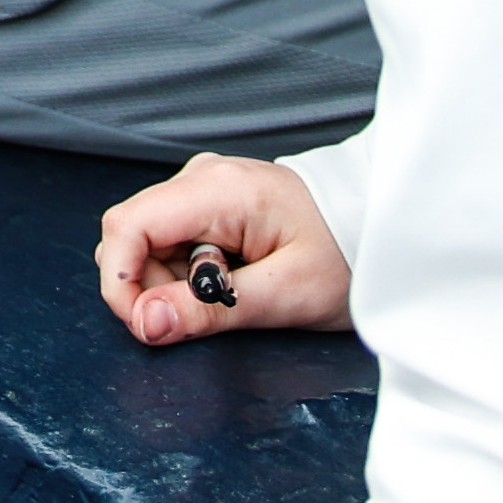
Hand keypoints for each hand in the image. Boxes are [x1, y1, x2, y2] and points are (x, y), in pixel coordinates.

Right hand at [93, 154, 346, 344]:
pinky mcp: (212, 202)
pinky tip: (232, 279)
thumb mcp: (285, 296)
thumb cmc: (347, 256)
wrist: (381, 227)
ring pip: (149, 242)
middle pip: (132, 236)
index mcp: (217, 189)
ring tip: (235, 294)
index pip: (128, 225)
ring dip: (173, 282)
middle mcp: (201, 177)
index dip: (120, 282)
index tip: (147, 325)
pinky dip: (189, 272)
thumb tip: (146, 323)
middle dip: (153, 287)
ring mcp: (204, 186)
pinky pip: (173, 240)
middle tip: (207, 315)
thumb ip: (210, 310)